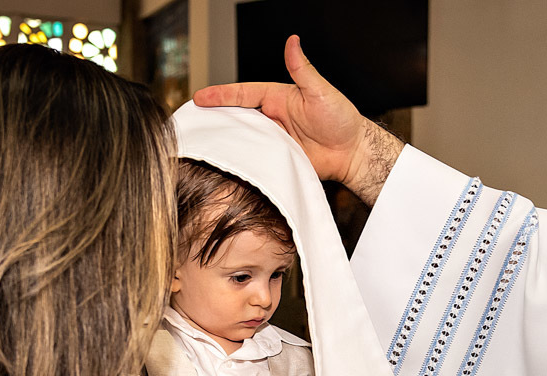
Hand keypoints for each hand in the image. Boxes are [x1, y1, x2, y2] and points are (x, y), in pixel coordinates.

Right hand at [192, 35, 402, 203]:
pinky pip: (259, 158)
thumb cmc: (341, 119)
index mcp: (277, 98)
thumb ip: (303, 69)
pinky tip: (233, 163)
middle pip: (238, 117)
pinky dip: (246, 160)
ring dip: (228, 141)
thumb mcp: (320, 91)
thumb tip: (293, 42)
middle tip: (193, 122)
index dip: (221, 95)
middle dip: (215, 118)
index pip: (243, 94)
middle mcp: (272, 118)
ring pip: (245, 139)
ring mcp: (275, 139)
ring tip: (206, 144)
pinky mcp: (280, 159)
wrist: (353, 152)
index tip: (200, 97)